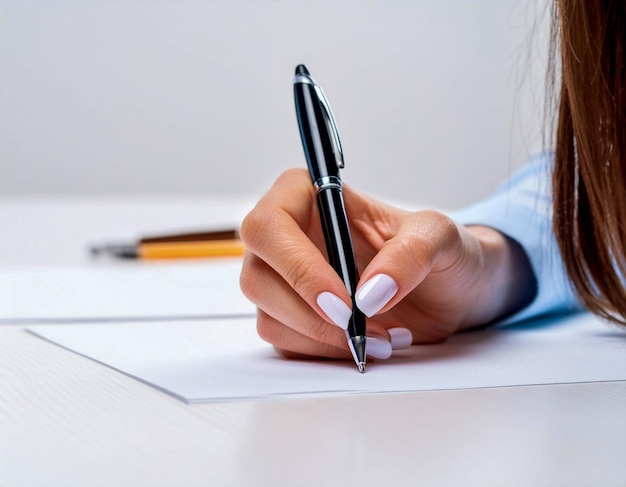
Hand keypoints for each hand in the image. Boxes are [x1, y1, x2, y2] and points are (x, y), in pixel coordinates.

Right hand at [239, 169, 534, 360]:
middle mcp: (288, 236)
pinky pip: (285, 342)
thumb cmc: (441, 251)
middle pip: (257, 276)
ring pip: (268, 315)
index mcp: (310, 197)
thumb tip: (369, 294)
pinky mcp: (294, 316)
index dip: (297, 266)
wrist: (451, 292)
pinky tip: (364, 344)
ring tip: (379, 337)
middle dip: (309, 313)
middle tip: (361, 328)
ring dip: (322, 337)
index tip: (344, 301)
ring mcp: (286, 279)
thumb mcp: (440, 237)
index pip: (270, 224)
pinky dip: (324, 352)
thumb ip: (411, 253)